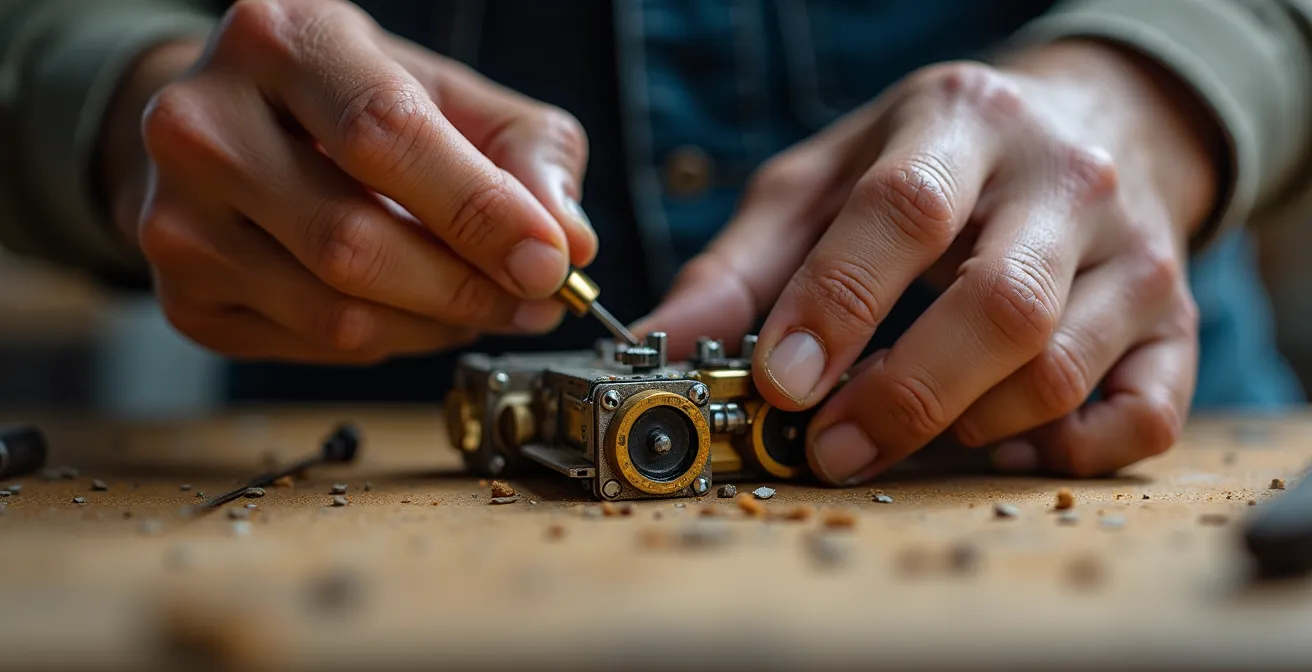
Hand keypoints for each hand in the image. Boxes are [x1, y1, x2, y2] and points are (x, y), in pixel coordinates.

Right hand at [102, 0, 595, 362]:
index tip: (549, 261)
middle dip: (467, 286)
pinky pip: (314, 347)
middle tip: (533, 297)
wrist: (238, 126)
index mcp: (280, 39)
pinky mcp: (182, 294)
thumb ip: (527, 154)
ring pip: (335, 312)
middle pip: (352, 241)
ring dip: (437, 324)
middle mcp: (202, 123)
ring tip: (484, 302)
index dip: (479, 209)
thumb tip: (569, 242)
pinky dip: (390, 341)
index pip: (385, 135)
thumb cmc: (357, 103)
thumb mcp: (452, 95)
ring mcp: (175, 216)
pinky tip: (413, 309)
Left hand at [639, 40, 1221, 481]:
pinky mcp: (1177, 319)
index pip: (904, 212)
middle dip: (903, 395)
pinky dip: (1067, 452)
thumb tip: (665, 349)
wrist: (1088, 119)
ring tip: (901, 431)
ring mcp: (1136, 252)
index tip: (780, 381)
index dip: (838, 304)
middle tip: (829, 448)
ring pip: (1063, 370)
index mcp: (962, 123)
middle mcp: (1064, 180)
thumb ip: (743, 262)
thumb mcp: (827, 180)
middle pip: (1000, 307)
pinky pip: (1144, 414)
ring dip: (966, 427)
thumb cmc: (933, 160)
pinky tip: (1003, 444)